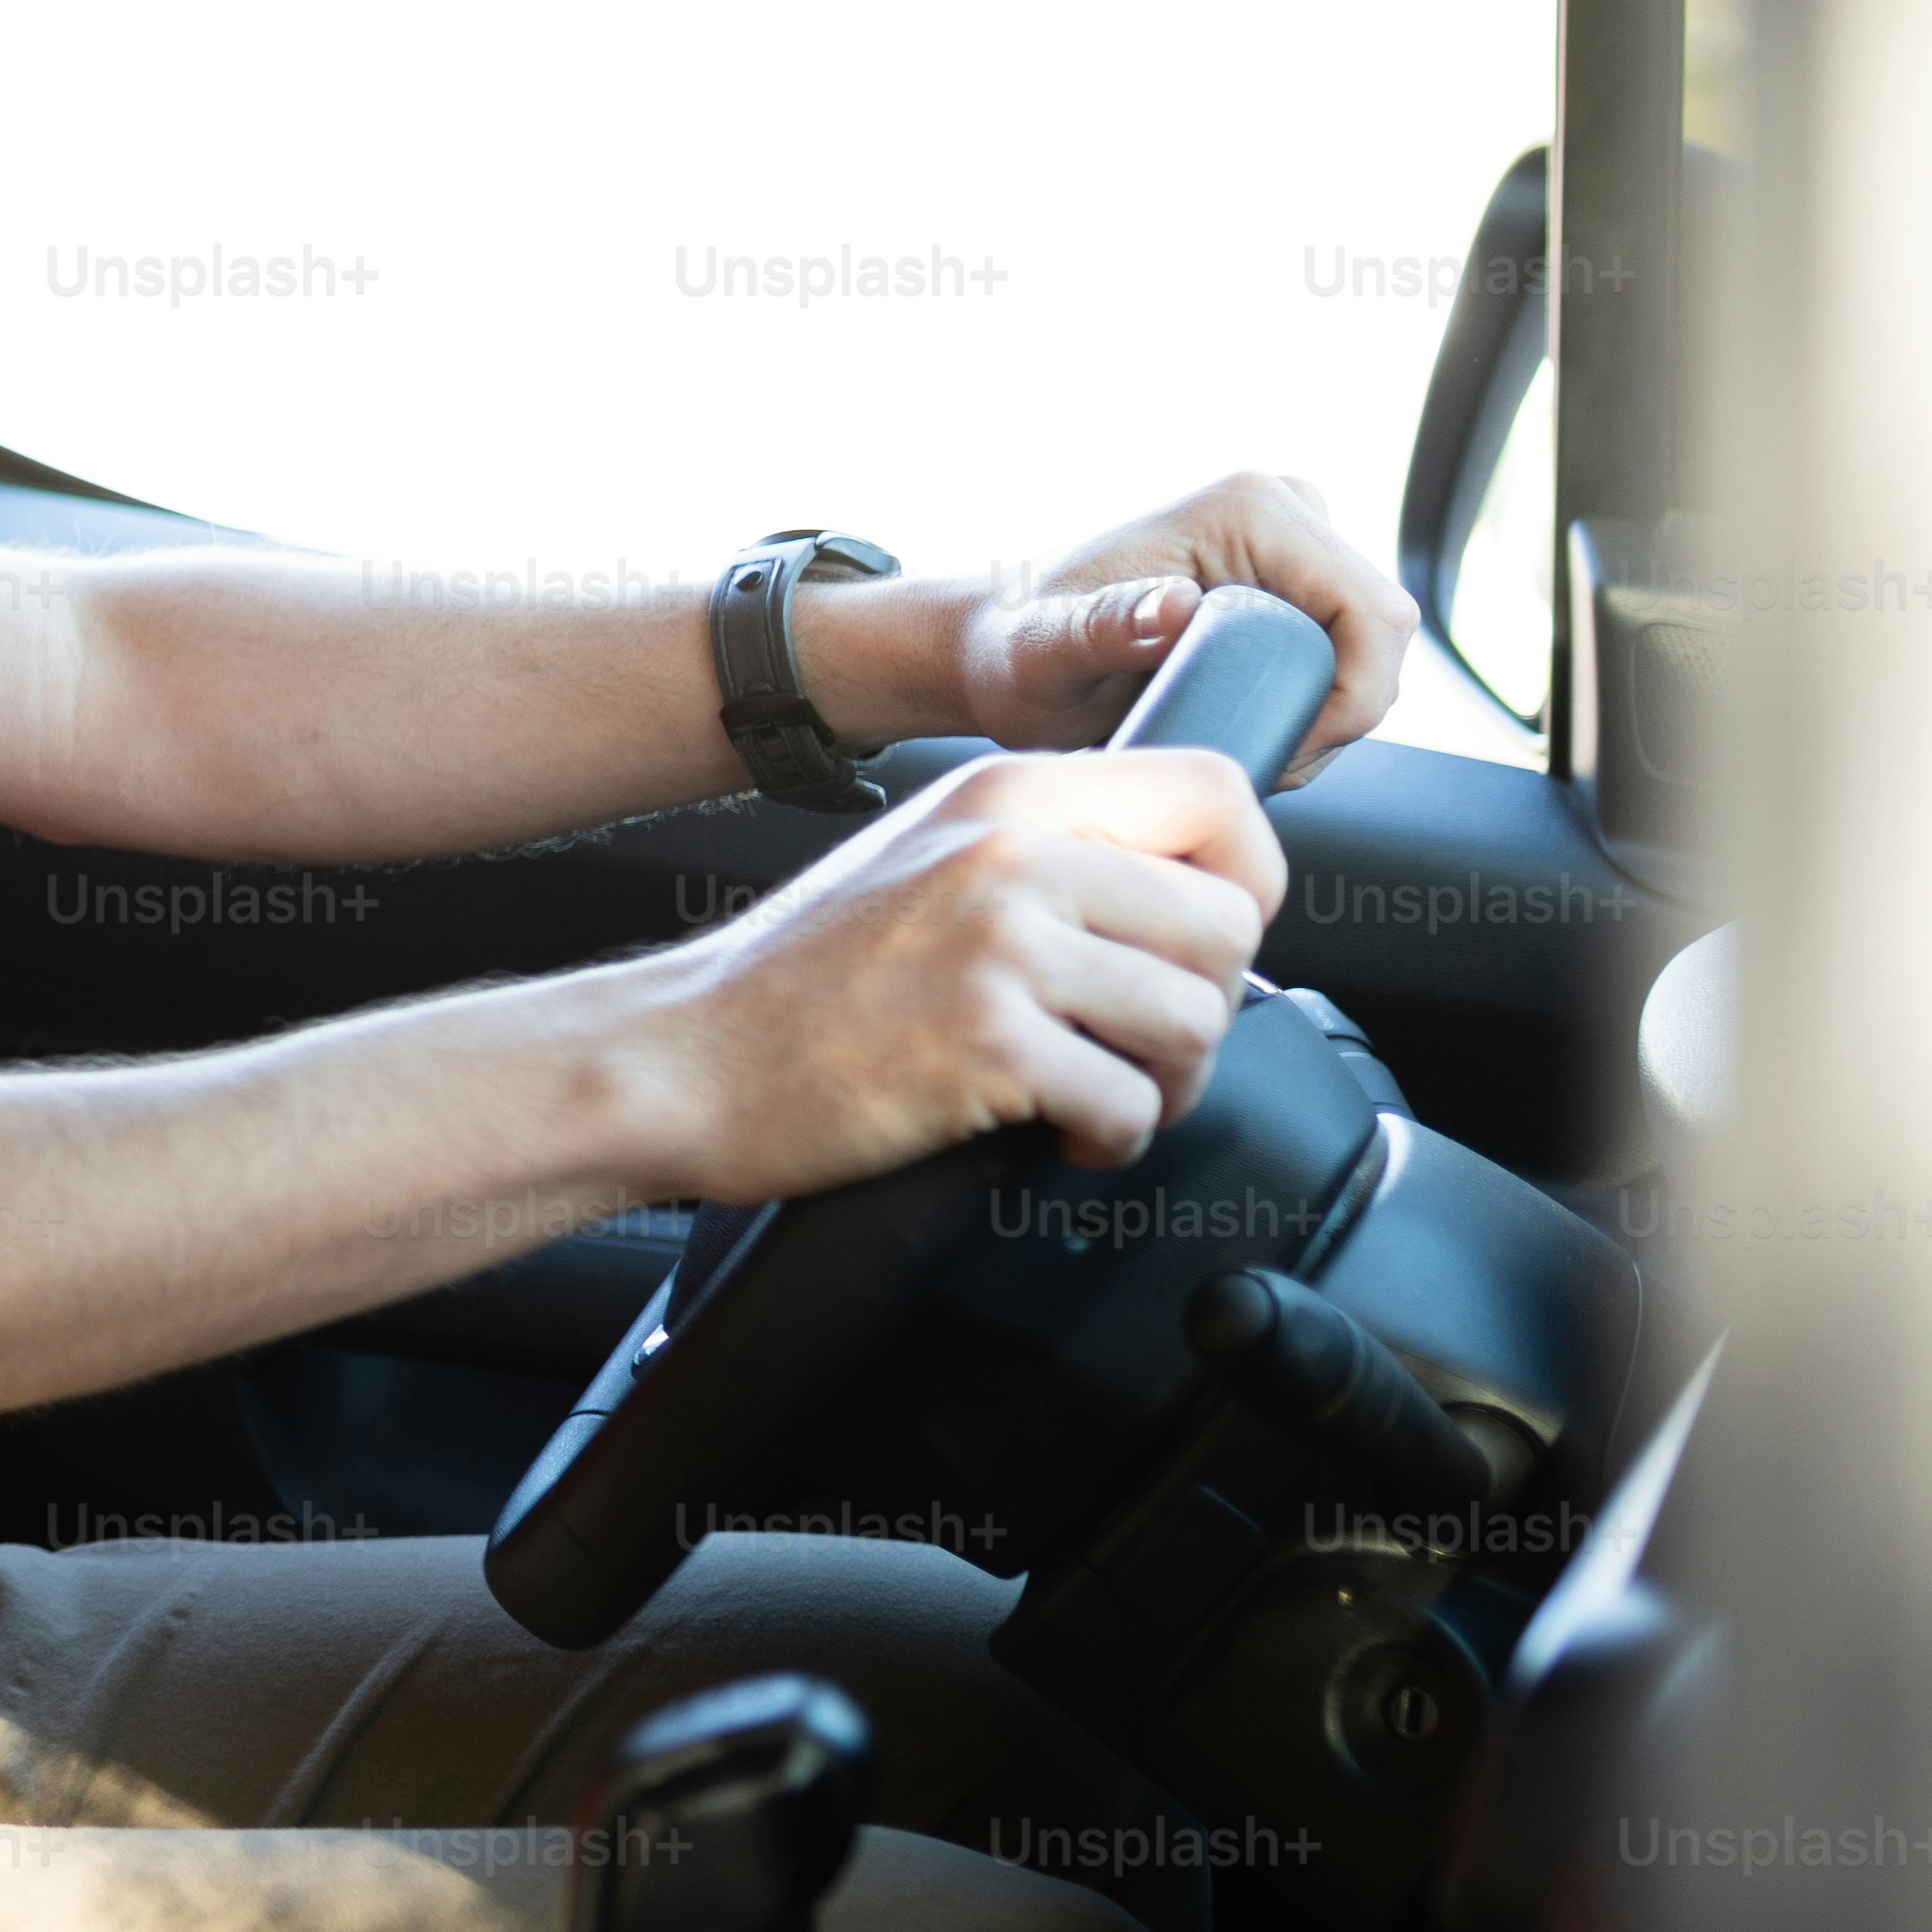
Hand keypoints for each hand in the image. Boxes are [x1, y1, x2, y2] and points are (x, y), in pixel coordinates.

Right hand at [629, 746, 1286, 1190]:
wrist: (684, 1057)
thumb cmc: (803, 980)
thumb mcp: (927, 857)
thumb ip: (1048, 851)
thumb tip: (1189, 897)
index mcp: (1006, 793)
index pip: (1216, 791)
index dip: (1247, 876)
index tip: (1202, 942)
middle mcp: (1011, 851)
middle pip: (1228, 924)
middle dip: (1204, 1006)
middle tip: (1137, 1046)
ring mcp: (997, 946)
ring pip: (1197, 1019)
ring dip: (1167, 1083)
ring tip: (1096, 1093)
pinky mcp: (984, 1045)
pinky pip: (1131, 1103)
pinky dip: (1109, 1139)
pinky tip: (1054, 1133)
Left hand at [914, 474, 1413, 776]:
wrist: (999, 649)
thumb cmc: (1017, 651)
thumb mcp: (1049, 651)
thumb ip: (1105, 628)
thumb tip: (1178, 604)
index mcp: (1250, 509)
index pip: (1373, 614)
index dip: (1353, 700)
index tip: (1283, 754)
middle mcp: (1283, 509)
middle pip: (1380, 634)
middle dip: (1336, 715)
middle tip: (1254, 761)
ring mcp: (1290, 542)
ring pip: (1365, 649)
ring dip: (1322, 715)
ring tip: (1233, 747)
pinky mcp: (1288, 578)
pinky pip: (1342, 651)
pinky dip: (1311, 703)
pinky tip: (1245, 728)